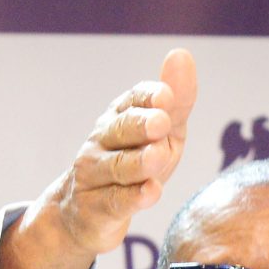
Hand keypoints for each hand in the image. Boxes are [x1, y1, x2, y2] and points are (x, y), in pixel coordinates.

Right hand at [0, 49, 198, 268]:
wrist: (86, 214)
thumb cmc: (134, 166)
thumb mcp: (163, 134)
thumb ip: (177, 102)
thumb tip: (182, 54)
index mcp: (120, 116)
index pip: (133, 100)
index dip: (149, 97)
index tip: (166, 96)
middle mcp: (103, 140)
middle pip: (122, 129)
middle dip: (141, 124)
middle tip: (161, 123)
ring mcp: (95, 174)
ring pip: (118, 166)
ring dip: (139, 161)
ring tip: (158, 158)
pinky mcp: (96, 208)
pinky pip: (115, 201)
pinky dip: (134, 197)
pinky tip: (150, 192)